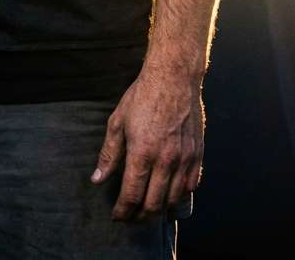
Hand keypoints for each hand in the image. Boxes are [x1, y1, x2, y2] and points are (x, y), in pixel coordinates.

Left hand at [90, 66, 203, 220]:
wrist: (174, 76)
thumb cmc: (143, 96)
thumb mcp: (118, 122)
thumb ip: (109, 154)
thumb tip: (97, 180)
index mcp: (142, 152)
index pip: (132, 195)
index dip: (123, 211)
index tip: (117, 216)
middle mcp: (165, 161)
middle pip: (153, 205)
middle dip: (139, 217)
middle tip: (130, 217)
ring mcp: (184, 159)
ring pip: (173, 200)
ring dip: (158, 210)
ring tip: (147, 209)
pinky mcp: (197, 155)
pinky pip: (191, 187)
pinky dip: (179, 197)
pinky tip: (169, 194)